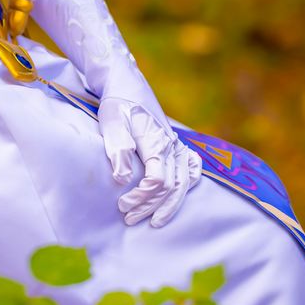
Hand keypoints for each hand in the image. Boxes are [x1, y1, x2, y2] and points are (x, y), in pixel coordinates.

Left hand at [98, 97, 202, 227]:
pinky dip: (189, 184)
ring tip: (154, 221)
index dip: (141, 197)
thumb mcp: (111, 121)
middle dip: (150, 206)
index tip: (122, 205)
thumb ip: (118, 148)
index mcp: (156, 140)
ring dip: (169, 204)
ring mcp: (177, 145)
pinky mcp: (176, 144)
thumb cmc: (117, 104)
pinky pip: (193, 167)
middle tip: (129, 218)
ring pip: (183, 182)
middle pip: (170, 186)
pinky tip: (180, 196)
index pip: (157, 180)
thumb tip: (123, 178)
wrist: (126, 84)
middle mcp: (171, 145)